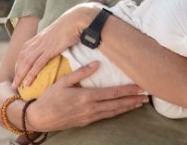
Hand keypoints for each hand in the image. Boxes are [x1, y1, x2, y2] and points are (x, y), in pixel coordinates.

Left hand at [12, 4, 99, 87]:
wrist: (75, 20)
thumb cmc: (70, 26)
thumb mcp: (57, 33)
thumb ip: (52, 40)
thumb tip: (54, 46)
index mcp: (39, 37)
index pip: (24, 51)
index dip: (19, 62)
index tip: (18, 72)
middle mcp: (37, 41)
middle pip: (22, 58)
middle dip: (17, 71)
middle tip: (14, 83)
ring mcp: (42, 45)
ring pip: (26, 62)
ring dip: (20, 75)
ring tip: (16, 86)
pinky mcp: (49, 50)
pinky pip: (37, 64)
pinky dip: (31, 74)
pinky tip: (27, 82)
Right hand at [25, 62, 147, 131]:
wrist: (40, 118)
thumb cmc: (50, 98)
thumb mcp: (63, 82)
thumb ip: (81, 73)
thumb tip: (96, 64)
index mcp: (86, 97)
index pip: (113, 93)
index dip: (128, 90)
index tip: (140, 87)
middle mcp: (91, 108)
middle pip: (117, 104)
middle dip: (133, 100)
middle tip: (147, 97)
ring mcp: (90, 117)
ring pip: (114, 112)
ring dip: (128, 107)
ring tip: (140, 104)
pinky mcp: (87, 122)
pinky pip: (106, 116)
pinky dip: (117, 112)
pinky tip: (123, 110)